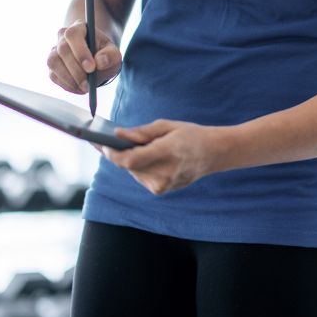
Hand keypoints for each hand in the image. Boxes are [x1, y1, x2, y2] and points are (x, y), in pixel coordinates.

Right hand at [48, 20, 121, 93]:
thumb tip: (100, 62)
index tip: (91, 68)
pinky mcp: (52, 66)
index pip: (73, 35)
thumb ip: (110, 56)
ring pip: (54, 62)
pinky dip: (66, 85)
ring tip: (86, 88)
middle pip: (62, 50)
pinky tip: (79, 89)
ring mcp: (54, 51)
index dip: (80, 51)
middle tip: (88, 84)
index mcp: (79, 28)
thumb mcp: (114, 54)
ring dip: (69, 78)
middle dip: (76, 69)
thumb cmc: (105, 54)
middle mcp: (62, 37)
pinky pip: (53, 75)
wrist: (97, 62)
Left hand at [102, 120, 222, 194]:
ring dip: (131, 159)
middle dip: (120, 152)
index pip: (130, 160)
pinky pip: (141, 176)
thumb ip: (141, 132)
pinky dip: (141, 166)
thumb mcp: (167, 126)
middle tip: (112, 140)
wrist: (213, 153)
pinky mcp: (161, 190)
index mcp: (167, 153)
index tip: (102, 143)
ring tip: (140, 146)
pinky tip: (151, 157)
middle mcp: (164, 174)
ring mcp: (163, 185)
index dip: (112, 153)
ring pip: (133, 172)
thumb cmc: (190, 135)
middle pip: (128, 166)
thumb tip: (117, 135)